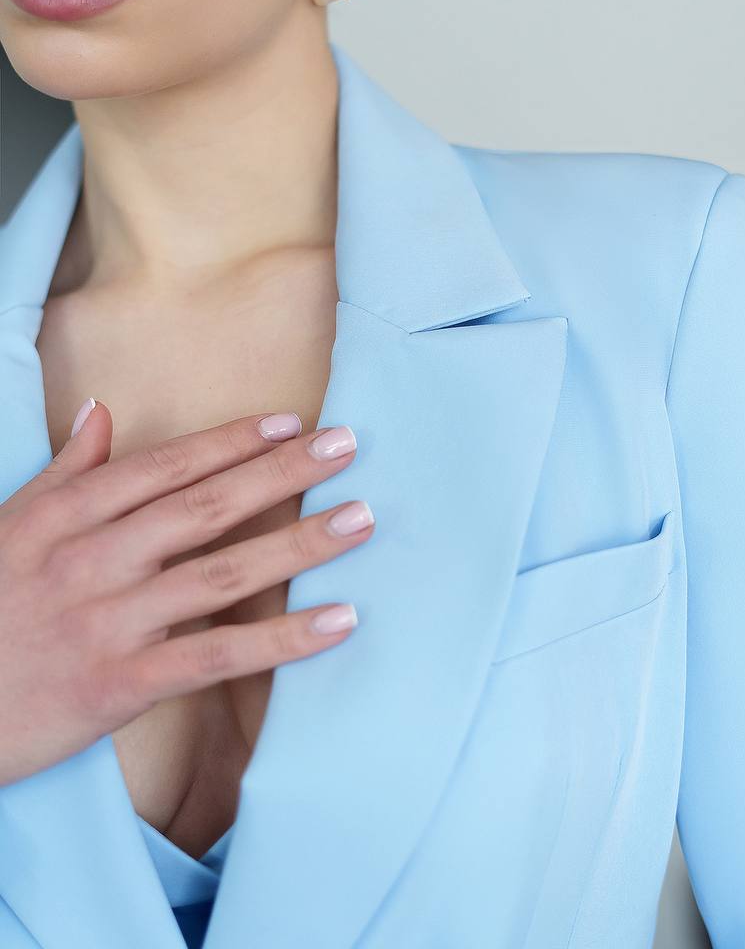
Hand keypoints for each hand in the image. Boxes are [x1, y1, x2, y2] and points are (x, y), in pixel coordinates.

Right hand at [0, 401, 371, 785]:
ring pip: (222, 573)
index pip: (167, 466)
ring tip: (360, 519)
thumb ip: (64, 471)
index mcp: (67, 515)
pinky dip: (282, 640)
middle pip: (206, 505)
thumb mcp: (7, 528)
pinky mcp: (119, 683)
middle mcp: (94, 557)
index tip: (291, 422)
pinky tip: (338, 621)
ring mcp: (110, 619)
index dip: (233, 441)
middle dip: (281, 472)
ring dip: (299, 543)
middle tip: (347, 446)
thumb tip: (99, 410)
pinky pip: (217, 654)